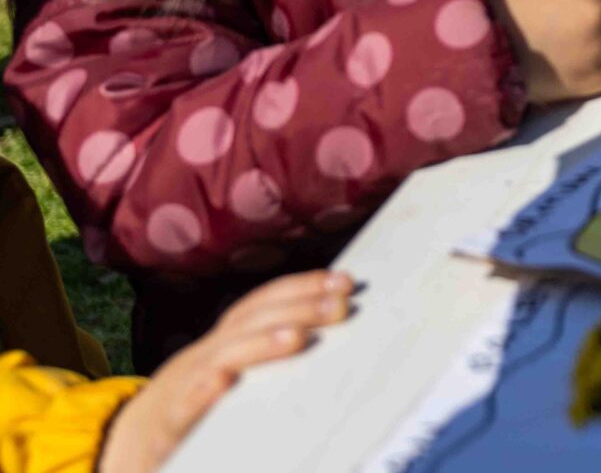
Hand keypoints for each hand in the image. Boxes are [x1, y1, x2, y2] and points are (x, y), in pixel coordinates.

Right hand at [97, 271, 354, 472]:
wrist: (125, 447)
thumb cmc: (193, 406)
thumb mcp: (231, 372)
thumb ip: (266, 355)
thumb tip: (324, 335)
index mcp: (224, 343)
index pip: (263, 304)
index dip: (301, 288)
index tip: (346, 281)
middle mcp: (205, 356)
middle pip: (251, 322)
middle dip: (298, 309)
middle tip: (341, 305)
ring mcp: (184, 387)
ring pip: (223, 358)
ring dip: (260, 345)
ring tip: (296, 337)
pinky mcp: (169, 425)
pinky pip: (185, 406)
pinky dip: (203, 393)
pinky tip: (223, 385)